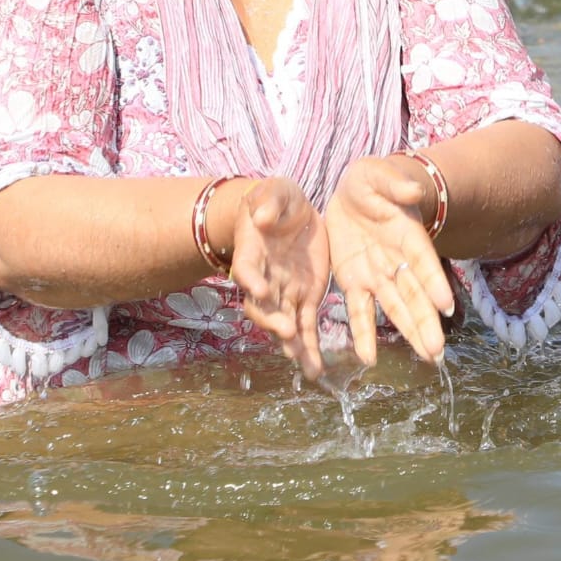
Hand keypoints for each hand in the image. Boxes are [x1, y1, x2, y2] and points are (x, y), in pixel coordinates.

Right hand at [228, 178, 330, 380]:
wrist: (289, 211)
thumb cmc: (276, 199)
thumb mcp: (274, 192)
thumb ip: (269, 202)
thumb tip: (262, 216)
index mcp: (253, 252)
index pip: (246, 268)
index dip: (250, 279)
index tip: (259, 289)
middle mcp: (265, 279)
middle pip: (262, 306)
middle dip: (272, 320)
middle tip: (287, 331)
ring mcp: (284, 291)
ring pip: (284, 322)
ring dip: (292, 344)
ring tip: (304, 364)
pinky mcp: (306, 296)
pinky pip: (307, 325)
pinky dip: (309, 347)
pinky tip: (314, 369)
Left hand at [324, 156, 454, 367]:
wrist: (352, 193)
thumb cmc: (371, 181)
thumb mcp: (377, 174)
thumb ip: (393, 184)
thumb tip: (412, 191)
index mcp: (406, 234)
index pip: (423, 261)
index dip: (434, 282)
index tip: (446, 305)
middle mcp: (397, 260)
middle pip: (415, 294)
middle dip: (425, 321)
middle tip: (437, 352)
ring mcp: (377, 275)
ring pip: (396, 308)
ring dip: (409, 332)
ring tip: (426, 357)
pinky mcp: (354, 283)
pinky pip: (359, 312)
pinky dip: (363, 334)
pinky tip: (368, 358)